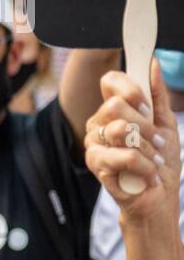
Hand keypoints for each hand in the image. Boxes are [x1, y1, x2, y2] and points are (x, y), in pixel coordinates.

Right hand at [84, 61, 180, 220]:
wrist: (158, 197)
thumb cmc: (160, 161)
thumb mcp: (166, 123)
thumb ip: (157, 95)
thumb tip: (153, 63)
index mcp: (113, 110)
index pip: (111, 81)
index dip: (131, 88)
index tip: (146, 105)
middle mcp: (98, 123)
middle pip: (115, 104)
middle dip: (145, 125)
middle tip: (157, 141)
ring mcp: (94, 143)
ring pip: (120, 129)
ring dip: (147, 147)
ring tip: (154, 159)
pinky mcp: (95, 163)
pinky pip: (123, 155)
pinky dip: (144, 166)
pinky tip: (148, 174)